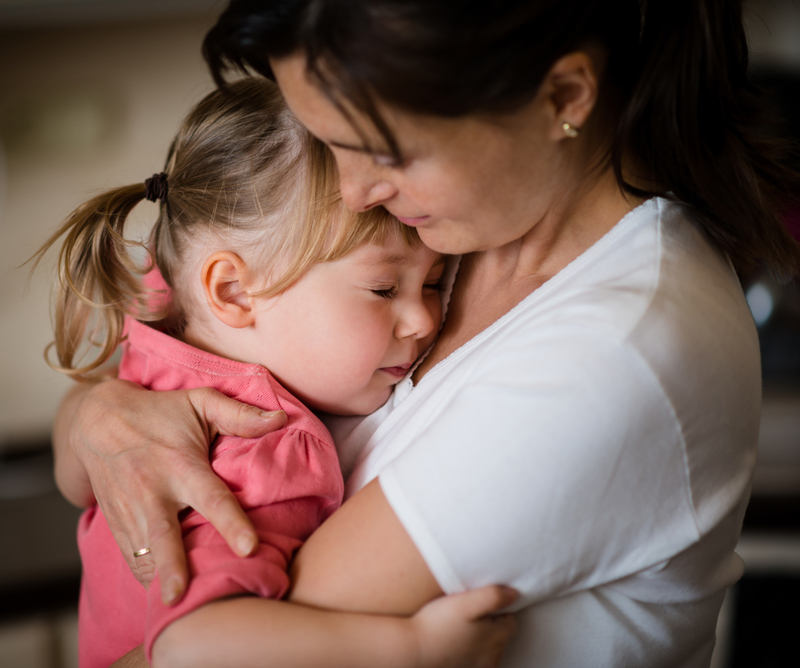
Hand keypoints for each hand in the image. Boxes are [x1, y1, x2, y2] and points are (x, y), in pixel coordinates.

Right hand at [66, 379, 285, 603]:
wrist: (97, 420)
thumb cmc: (160, 411)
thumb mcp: (200, 402)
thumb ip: (239, 414)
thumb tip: (280, 420)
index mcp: (180, 465)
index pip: (211, 497)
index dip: (231, 523)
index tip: (249, 547)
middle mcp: (153, 492)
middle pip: (164, 536)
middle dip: (172, 567)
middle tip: (180, 597)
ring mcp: (131, 511)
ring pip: (143, 553)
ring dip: (157, 580)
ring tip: (172, 609)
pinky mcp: (117, 523)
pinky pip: (132, 557)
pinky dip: (146, 576)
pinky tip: (161, 596)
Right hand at [410, 586, 517, 667]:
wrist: (411, 651)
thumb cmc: (438, 624)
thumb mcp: (466, 602)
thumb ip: (493, 596)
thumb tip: (514, 594)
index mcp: (498, 638)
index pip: (509, 619)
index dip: (496, 608)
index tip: (479, 602)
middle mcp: (493, 658)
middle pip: (499, 636)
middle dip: (489, 623)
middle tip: (466, 612)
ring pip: (487, 649)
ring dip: (478, 639)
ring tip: (457, 627)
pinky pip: (474, 660)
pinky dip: (467, 652)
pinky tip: (452, 643)